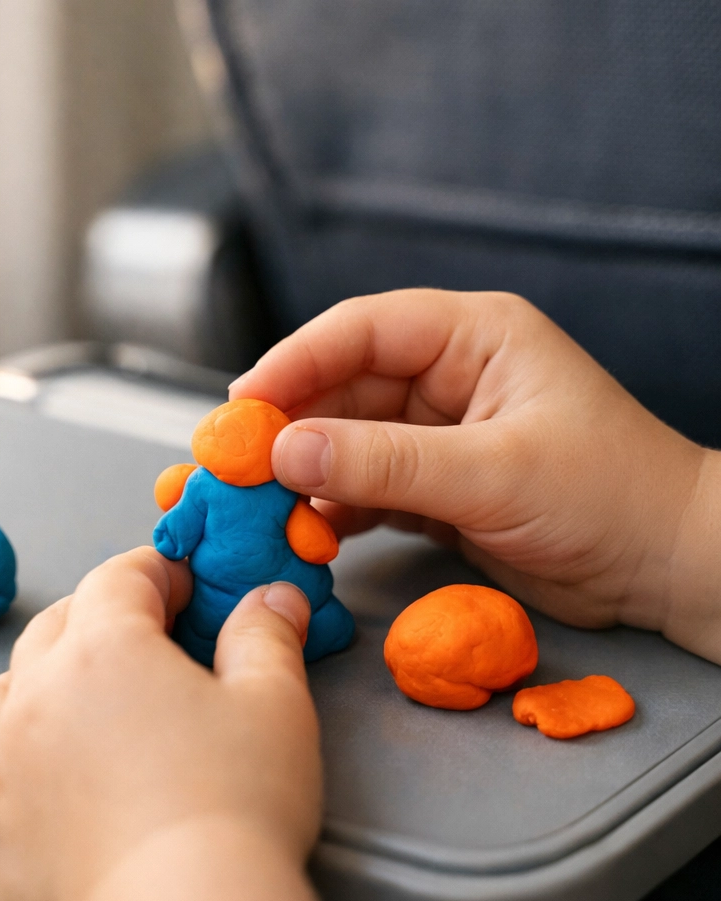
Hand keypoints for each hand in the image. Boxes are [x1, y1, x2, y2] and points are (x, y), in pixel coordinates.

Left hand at [0, 548, 339, 900]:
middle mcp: (37, 697)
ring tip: (65, 697)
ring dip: (26, 684)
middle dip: (97, 614)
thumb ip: (266, 637)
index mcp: (103, 650)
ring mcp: (1, 768)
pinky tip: (11, 785)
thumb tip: (273, 598)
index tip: (179, 580)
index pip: (118, 579)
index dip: (153, 570)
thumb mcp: (274, 703)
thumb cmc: (233, 808)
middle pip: (54, 627)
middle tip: (143, 630)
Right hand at [231, 290, 720, 660]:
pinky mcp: (435, 487)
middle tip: (233, 464)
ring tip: (261, 504)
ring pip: (347, 441)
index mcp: (473, 337)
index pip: (361, 331)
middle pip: (343, 387)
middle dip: (289, 426)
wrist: (667, 570)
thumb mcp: (492, 473)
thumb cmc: (609, 497)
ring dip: (306, 473)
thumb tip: (284, 452)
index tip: (241, 403)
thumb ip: (384, 463)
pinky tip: (310, 529)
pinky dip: (335, 508)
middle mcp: (449, 377)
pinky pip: (366, 487)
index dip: (294, 361)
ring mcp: (439, 434)